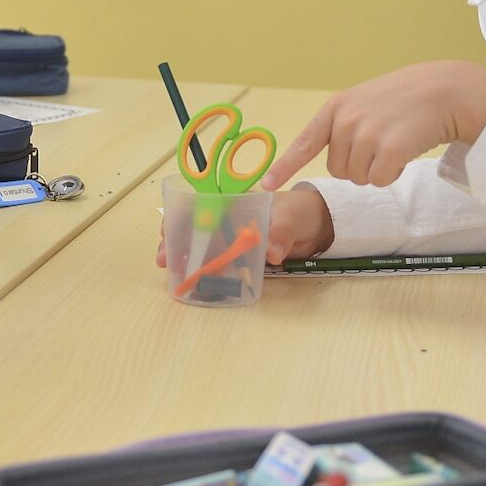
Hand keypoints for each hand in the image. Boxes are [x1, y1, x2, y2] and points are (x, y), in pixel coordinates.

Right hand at [155, 188, 334, 268]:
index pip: (200, 206)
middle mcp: (231, 220)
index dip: (180, 217)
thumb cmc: (301, 212)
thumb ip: (281, 233)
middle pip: (196, 228)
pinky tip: (197, 283)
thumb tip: (272, 252)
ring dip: (188, 259)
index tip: (167, 232)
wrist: (320, 226)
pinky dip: (208, 272)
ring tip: (174, 275)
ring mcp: (236, 239)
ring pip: (205, 247)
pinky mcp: (244, 257)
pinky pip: (222, 263)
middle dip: (177, 242)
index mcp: (237, 203)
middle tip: (164, 260)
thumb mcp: (292, 219)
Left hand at [259, 61, 485, 190]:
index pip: (303, 143)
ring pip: (359, 178)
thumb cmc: (403, 99)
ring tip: (394, 143)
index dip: (284, 167)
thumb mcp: (364, 102)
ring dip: (377, 170)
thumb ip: (342, 126)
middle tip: (381, 142)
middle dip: (358, 165)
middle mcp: (346, 120)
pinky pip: (380, 180)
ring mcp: (367, 134)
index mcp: (336, 107)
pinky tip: (405, 152)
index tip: (267, 187)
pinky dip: (392, 174)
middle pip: (338, 170)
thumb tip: (334, 164)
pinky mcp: (390, 149)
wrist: (443, 90)